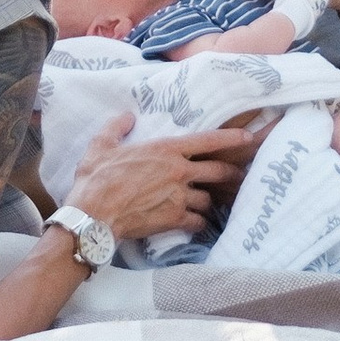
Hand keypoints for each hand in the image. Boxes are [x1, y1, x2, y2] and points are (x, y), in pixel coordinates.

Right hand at [61, 107, 268, 242]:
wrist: (93, 216)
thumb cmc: (96, 179)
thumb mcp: (101, 145)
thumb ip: (116, 127)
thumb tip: (127, 117)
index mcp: (166, 149)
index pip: (208, 140)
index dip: (231, 138)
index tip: (246, 138)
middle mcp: (178, 172)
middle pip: (218, 171)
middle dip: (231, 173)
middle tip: (239, 176)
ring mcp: (179, 197)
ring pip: (208, 199)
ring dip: (210, 201)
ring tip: (210, 203)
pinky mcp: (174, 220)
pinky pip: (198, 221)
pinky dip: (199, 222)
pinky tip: (195, 223)